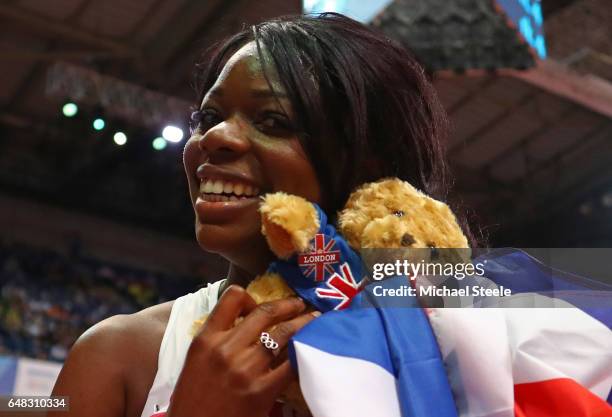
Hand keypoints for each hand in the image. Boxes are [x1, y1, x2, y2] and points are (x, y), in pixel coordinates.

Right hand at [167, 285, 315, 416]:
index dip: (250, 297)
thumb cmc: (193, 399)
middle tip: (299, 304)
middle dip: (288, 305)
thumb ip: (218, 338)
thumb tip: (247, 322)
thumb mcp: (197, 360)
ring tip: (313, 321)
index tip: (259, 305)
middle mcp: (227, 348)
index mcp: (206, 339)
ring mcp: (246, 368)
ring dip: (303, 323)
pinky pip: (290, 364)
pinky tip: (308, 351)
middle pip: (265, 312)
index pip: (232, 298)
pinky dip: (302, 354)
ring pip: (284, 333)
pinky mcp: (263, 390)